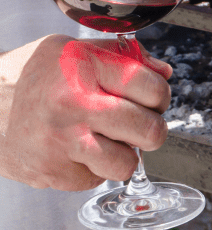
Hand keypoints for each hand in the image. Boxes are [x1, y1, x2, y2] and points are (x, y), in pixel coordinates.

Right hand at [0, 34, 171, 191]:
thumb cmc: (29, 77)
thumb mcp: (72, 50)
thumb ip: (122, 58)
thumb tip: (164, 72)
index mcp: (83, 66)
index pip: (153, 88)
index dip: (160, 97)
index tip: (150, 99)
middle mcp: (74, 103)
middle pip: (151, 130)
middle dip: (151, 130)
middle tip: (137, 125)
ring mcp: (62, 141)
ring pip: (128, 164)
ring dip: (123, 155)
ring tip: (105, 140)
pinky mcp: (53, 171)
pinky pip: (97, 179)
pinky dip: (93, 168)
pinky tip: (76, 151)